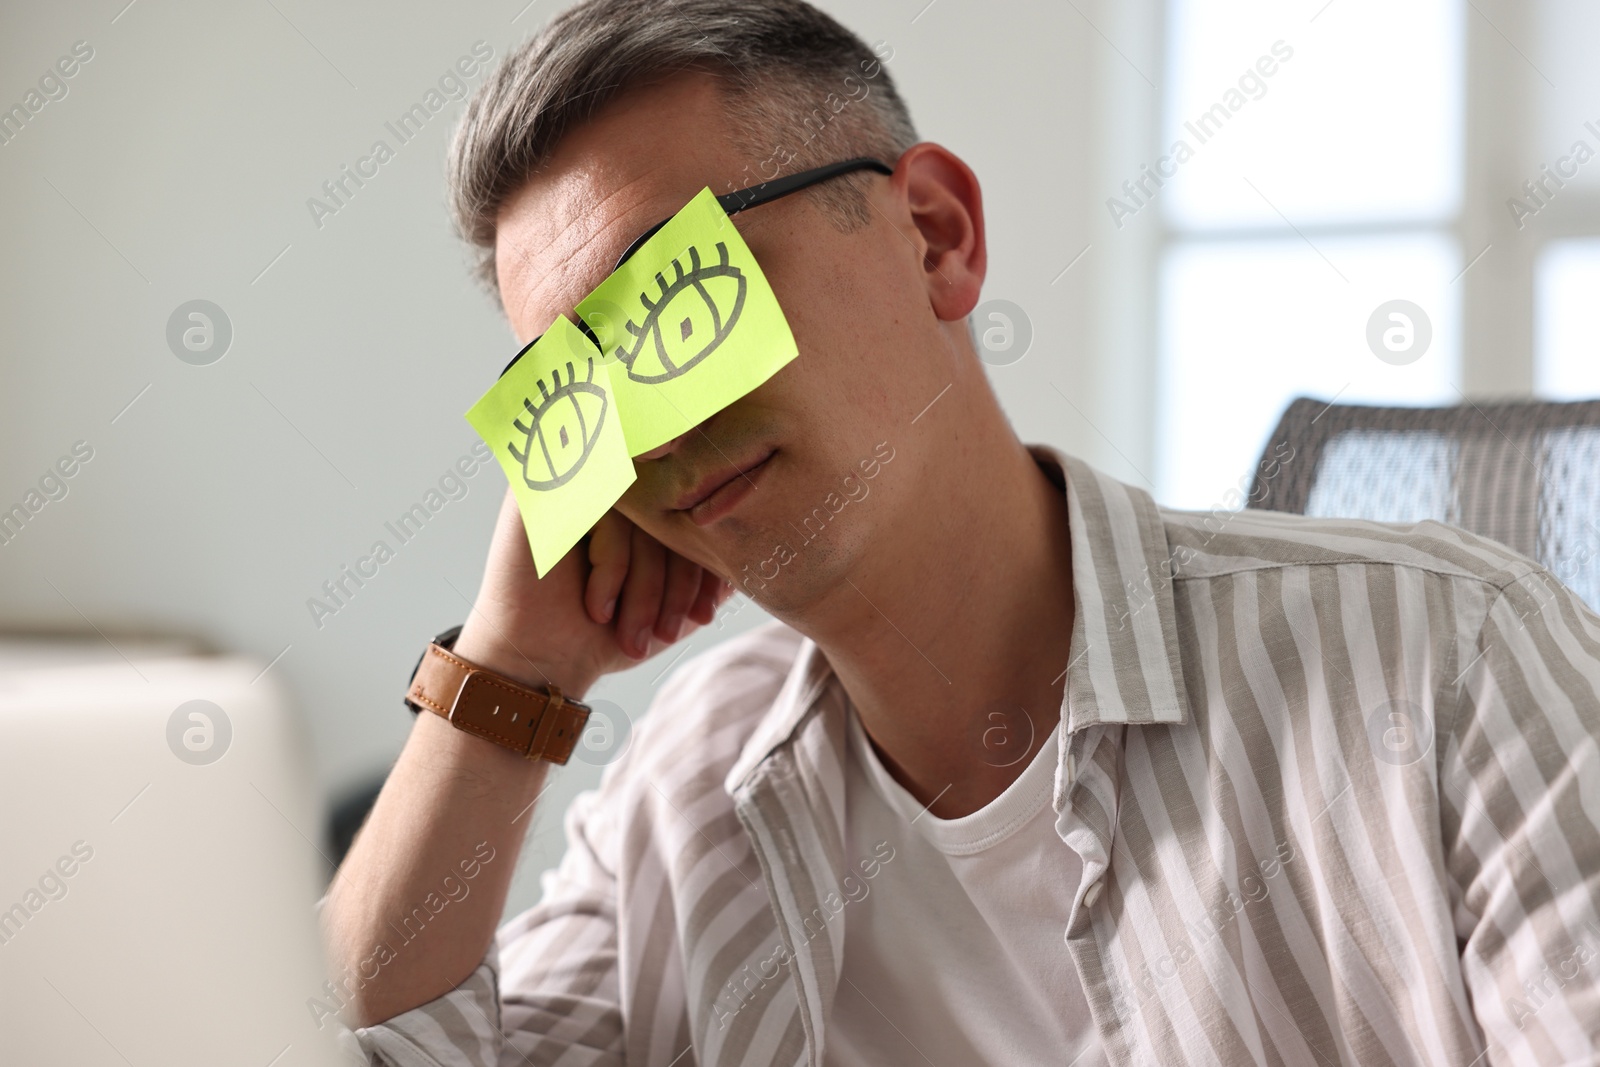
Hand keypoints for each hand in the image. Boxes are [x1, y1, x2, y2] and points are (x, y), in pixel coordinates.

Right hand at [453, 488, 732, 696]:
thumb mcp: (671, 602)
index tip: (708, 613)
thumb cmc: (604, 632)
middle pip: (673, 511)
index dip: (707, 564)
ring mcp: (576, 479)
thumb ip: (712, 569)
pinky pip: (604, 513)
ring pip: (643, 517)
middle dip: (679, 580)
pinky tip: (598, 608)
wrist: (538, 660)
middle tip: (672, 632)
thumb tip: (759, 556)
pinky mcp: (541, 489)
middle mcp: (613, 482)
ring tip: (636, 636)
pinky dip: (611, 568)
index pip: (697, 513)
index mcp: (644, 500)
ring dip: (645, 587)